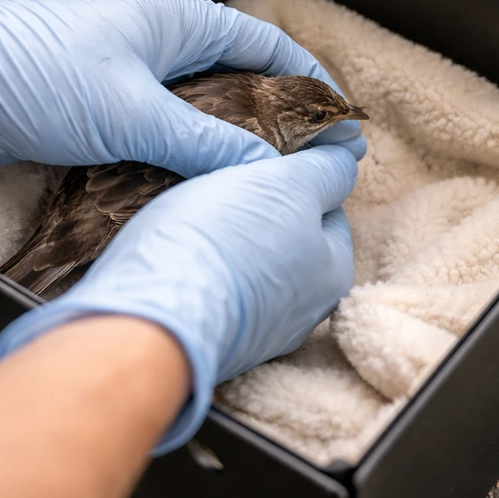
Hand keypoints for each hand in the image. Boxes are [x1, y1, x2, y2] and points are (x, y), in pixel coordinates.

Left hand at [0, 0, 364, 171]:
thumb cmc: (30, 73)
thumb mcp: (127, 110)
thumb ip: (202, 142)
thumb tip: (266, 175)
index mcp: (176, 22)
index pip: (265, 47)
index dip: (310, 82)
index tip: (342, 121)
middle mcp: (159, 45)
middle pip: (239, 81)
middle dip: (277, 120)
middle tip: (309, 166)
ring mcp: (129, 78)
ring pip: (202, 112)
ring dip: (232, 144)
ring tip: (264, 187)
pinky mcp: (101, 110)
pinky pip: (165, 134)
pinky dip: (190, 157)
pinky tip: (203, 189)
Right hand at [0, 145, 357, 452]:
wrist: (149, 324)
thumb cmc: (226, 245)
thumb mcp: (289, 186)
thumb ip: (326, 171)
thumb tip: (349, 158)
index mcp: (332, 273)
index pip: (328, 211)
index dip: (301, 177)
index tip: (269, 159)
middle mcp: (301, 312)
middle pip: (287, 239)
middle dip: (261, 210)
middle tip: (226, 181)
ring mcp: (252, 332)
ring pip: (246, 264)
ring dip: (227, 238)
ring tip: (192, 211)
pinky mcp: (206, 339)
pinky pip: (210, 289)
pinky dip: (198, 267)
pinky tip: (174, 250)